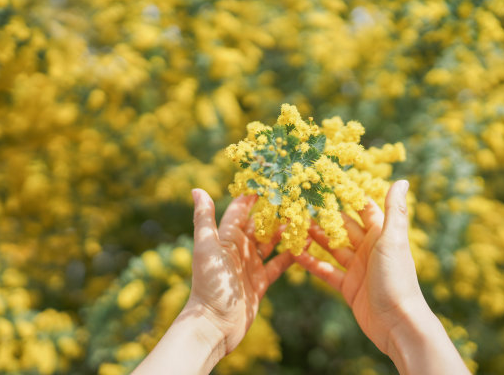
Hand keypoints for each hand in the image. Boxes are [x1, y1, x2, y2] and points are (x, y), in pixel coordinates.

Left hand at [133, 189, 291, 374]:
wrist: (214, 325)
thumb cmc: (208, 284)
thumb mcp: (207, 248)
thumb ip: (204, 219)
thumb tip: (197, 189)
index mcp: (226, 238)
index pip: (241, 210)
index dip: (253, 195)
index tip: (269, 179)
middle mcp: (239, 249)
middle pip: (260, 225)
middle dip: (275, 211)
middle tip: (296, 197)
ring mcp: (250, 265)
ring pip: (272, 242)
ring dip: (286, 231)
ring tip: (305, 218)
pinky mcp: (260, 282)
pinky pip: (279, 264)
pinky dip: (292, 254)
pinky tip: (307, 244)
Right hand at [295, 180, 421, 352]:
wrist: (398, 323)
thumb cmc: (398, 278)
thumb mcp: (393, 240)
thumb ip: (394, 210)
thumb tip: (402, 180)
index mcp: (381, 234)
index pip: (362, 208)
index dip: (346, 195)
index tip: (326, 181)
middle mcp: (369, 248)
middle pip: (342, 227)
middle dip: (323, 215)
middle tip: (300, 203)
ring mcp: (357, 268)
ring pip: (331, 247)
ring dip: (314, 237)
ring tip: (292, 224)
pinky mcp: (348, 286)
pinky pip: (326, 270)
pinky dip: (311, 262)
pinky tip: (294, 254)